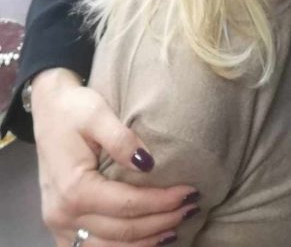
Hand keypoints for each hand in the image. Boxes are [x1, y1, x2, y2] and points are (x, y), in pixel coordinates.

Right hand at [31, 68, 197, 246]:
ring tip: (174, 230)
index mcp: (74, 189)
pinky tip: (143, 242)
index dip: (161, 202)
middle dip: (160, 222)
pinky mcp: (60, 228)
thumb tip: (148, 164)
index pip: (127, 205)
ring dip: (144, 243)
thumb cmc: (73, 110)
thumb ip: (121, 140)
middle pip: (121, 231)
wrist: (48, 111)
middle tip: (190, 209)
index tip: (190, 193)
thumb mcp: (97, 114)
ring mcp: (59, 226)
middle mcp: (63, 215)